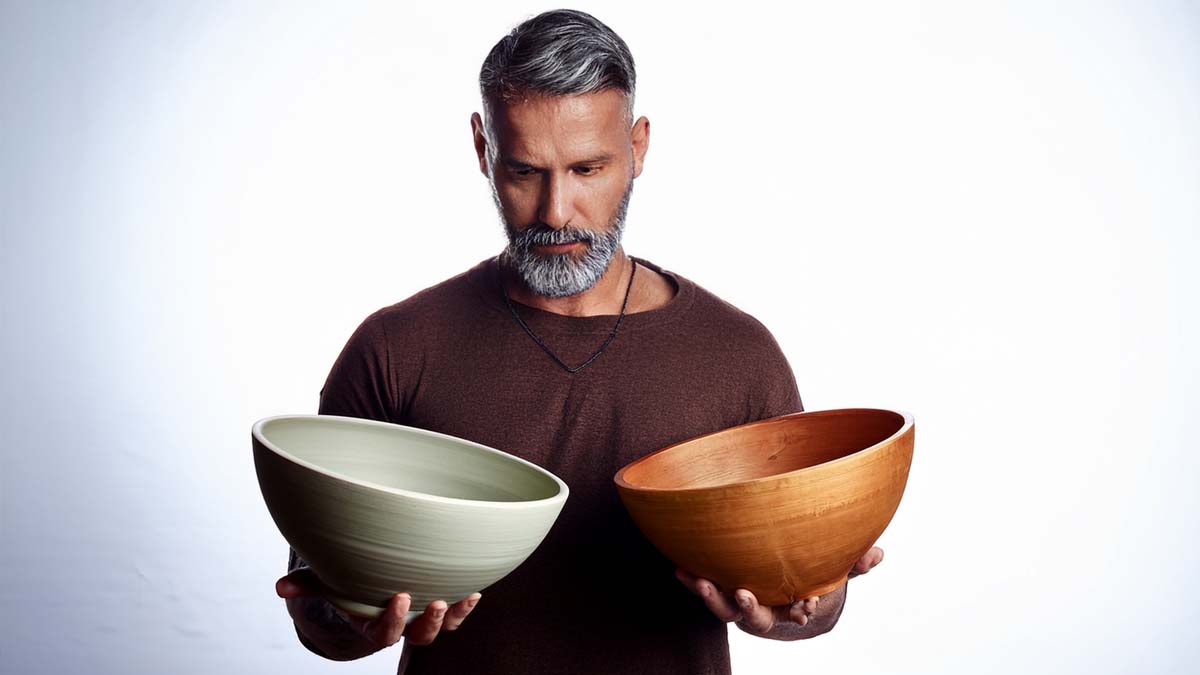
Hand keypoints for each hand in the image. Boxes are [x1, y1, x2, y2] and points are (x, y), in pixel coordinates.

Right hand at [276, 569, 480, 652]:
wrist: (372, 592)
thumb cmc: (349, 589)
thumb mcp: (328, 586)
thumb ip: (308, 586)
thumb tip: (280, 588)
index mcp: (374, 626)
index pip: (386, 633)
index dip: (395, 620)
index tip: (401, 596)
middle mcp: (403, 627)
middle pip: (419, 636)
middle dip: (429, 622)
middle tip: (435, 602)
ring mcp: (423, 619)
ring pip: (442, 628)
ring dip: (454, 616)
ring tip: (463, 598)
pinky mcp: (440, 607)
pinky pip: (457, 615)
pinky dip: (467, 606)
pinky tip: (476, 592)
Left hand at [675, 546, 883, 636]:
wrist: (785, 600)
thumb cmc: (810, 583)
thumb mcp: (834, 575)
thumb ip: (854, 566)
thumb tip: (878, 553)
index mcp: (792, 608)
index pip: (800, 613)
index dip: (803, 611)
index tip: (807, 604)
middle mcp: (765, 611)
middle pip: (755, 617)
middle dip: (749, 608)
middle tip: (744, 596)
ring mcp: (741, 605)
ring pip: (724, 608)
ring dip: (711, 596)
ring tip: (699, 580)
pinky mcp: (723, 592)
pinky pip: (706, 589)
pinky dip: (692, 580)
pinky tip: (679, 567)